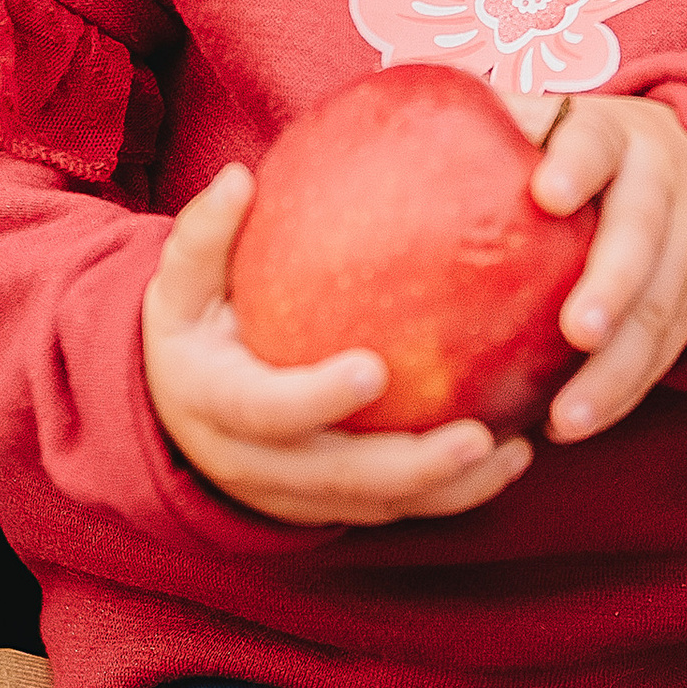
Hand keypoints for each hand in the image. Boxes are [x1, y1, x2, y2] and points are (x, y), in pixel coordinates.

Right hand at [142, 163, 532, 528]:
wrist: (173, 412)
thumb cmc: (190, 329)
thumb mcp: (180, 284)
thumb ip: (205, 236)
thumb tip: (239, 178)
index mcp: (215, 403)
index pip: (267, 410)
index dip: (317, 398)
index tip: (375, 369)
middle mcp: (253, 464)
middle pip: (339, 478)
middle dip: (412, 466)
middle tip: (478, 437)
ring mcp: (292, 496)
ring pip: (375, 504)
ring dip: (447, 489)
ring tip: (513, 453)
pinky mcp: (326, 508)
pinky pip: (392, 508)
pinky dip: (450, 493)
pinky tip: (506, 457)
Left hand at [512, 90, 686, 447]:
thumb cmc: (581, 152)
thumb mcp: (548, 122)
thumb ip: (479, 123)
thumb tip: (359, 122)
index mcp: (613, 139)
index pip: (596, 144)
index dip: (576, 165)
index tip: (549, 195)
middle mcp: (658, 191)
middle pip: (642, 237)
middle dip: (614, 286)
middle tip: (579, 332)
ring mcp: (684, 253)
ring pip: (658, 313)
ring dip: (616, 372)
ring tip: (567, 419)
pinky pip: (659, 355)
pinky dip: (618, 396)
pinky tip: (566, 428)